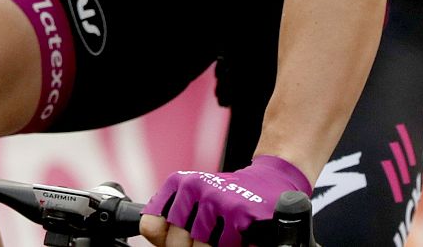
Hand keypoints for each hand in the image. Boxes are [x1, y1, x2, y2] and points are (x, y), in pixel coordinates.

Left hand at [142, 156, 311, 246]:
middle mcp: (194, 187)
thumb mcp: (194, 203)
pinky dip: (233, 246)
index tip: (185, 237)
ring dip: (215, 246)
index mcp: (179, 184)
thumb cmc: (229, 200)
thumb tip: (154, 235)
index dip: (167, 240)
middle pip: (177, 242)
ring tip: (225, 236)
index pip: (152, 226)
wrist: (271, 183)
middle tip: (211, 239)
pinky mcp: (238, 212)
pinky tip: (239, 236)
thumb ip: (168, 223)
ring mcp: (216, 199)